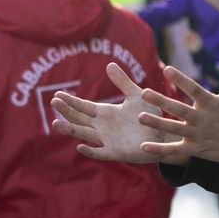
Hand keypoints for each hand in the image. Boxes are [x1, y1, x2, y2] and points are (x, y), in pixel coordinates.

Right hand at [51, 63, 184, 163]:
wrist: (164, 134)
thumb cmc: (150, 116)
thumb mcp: (136, 95)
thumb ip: (123, 82)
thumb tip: (109, 64)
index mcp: (105, 113)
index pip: (83, 106)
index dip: (70, 101)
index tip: (57, 94)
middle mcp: (102, 127)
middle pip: (79, 119)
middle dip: (67, 111)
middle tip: (53, 102)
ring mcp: (107, 140)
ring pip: (85, 134)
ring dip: (71, 129)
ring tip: (56, 123)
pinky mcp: (116, 153)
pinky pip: (100, 153)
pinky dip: (90, 151)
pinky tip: (80, 147)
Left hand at [134, 47, 218, 166]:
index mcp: (211, 103)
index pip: (194, 89)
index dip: (181, 79)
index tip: (166, 68)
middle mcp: (203, 119)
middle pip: (180, 109)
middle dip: (162, 101)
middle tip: (144, 92)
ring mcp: (199, 135)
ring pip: (174, 129)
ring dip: (157, 124)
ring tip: (140, 117)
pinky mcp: (195, 149)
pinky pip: (175, 150)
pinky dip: (160, 150)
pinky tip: (143, 147)